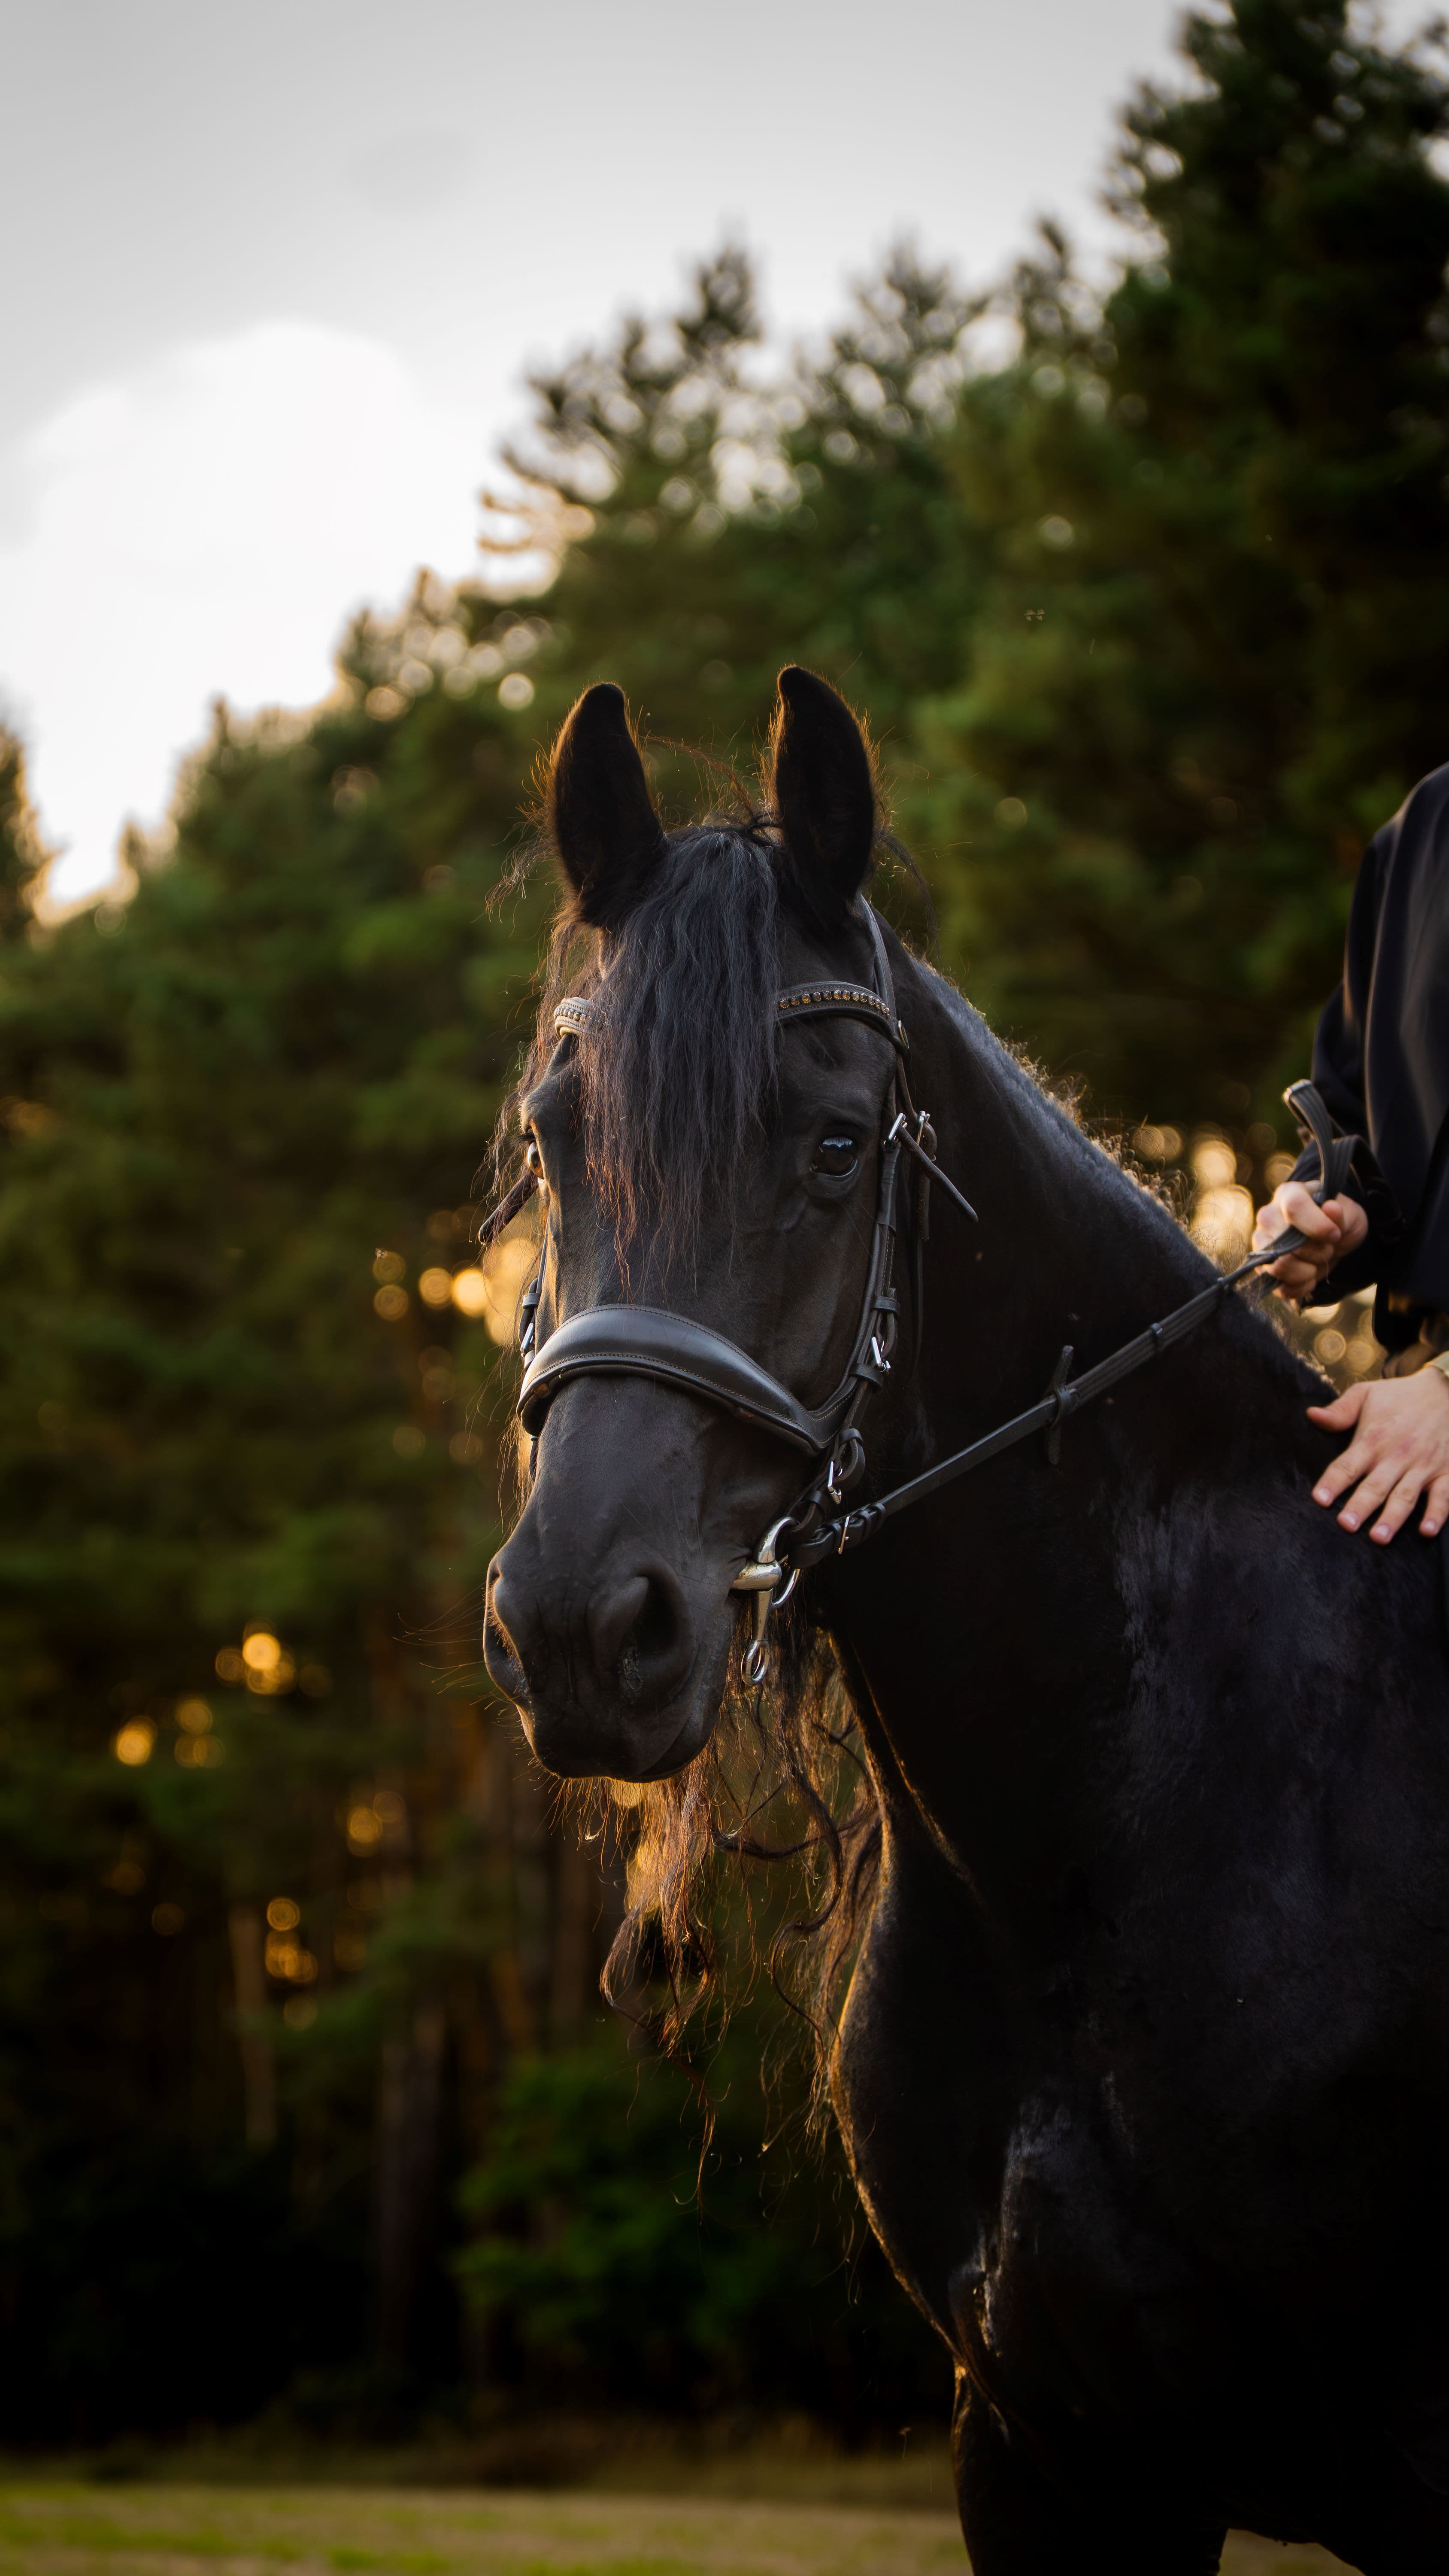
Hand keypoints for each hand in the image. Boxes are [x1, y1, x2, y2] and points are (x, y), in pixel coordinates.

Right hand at [1252, 1181, 1367, 1301]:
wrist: (1332, 1239)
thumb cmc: (1338, 1220)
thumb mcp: (1348, 1213)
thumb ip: (1340, 1212)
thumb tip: (1331, 1208)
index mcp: (1288, 1194)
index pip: (1294, 1207)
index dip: (1317, 1226)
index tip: (1335, 1235)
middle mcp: (1268, 1217)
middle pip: (1286, 1243)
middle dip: (1316, 1252)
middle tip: (1328, 1247)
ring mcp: (1262, 1244)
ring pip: (1278, 1267)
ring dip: (1308, 1271)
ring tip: (1318, 1261)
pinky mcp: (1263, 1269)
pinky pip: (1280, 1286)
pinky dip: (1301, 1286)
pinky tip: (1310, 1276)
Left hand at [1307, 1369, 1448, 1541]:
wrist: (1446, 1390)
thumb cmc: (1400, 1396)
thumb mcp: (1366, 1394)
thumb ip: (1340, 1410)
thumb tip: (1312, 1415)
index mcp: (1373, 1439)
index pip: (1347, 1465)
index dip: (1333, 1482)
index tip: (1319, 1499)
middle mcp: (1397, 1455)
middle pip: (1375, 1486)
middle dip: (1360, 1506)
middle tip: (1346, 1525)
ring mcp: (1423, 1465)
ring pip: (1405, 1496)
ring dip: (1392, 1518)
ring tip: (1378, 1538)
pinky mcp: (1446, 1472)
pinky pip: (1443, 1496)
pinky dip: (1436, 1514)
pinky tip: (1427, 1531)